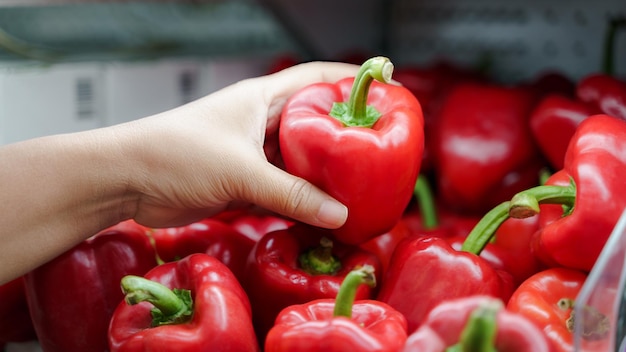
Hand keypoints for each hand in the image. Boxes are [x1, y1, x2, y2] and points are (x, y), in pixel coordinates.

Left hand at [115, 61, 358, 228]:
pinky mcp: (242, 183)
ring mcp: (251, 154)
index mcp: (260, 100)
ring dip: (323, 176)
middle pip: (313, 125)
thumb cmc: (177, 155)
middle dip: (344, 137)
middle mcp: (259, 123)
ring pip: (299, 163)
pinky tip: (323, 213)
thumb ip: (292, 193)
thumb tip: (340, 215)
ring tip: (359, 188)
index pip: (314, 78)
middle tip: (379, 149)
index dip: (349, 79)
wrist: (127, 181)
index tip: (384, 87)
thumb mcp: (240, 171)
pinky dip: (301, 202)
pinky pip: (282, 191)